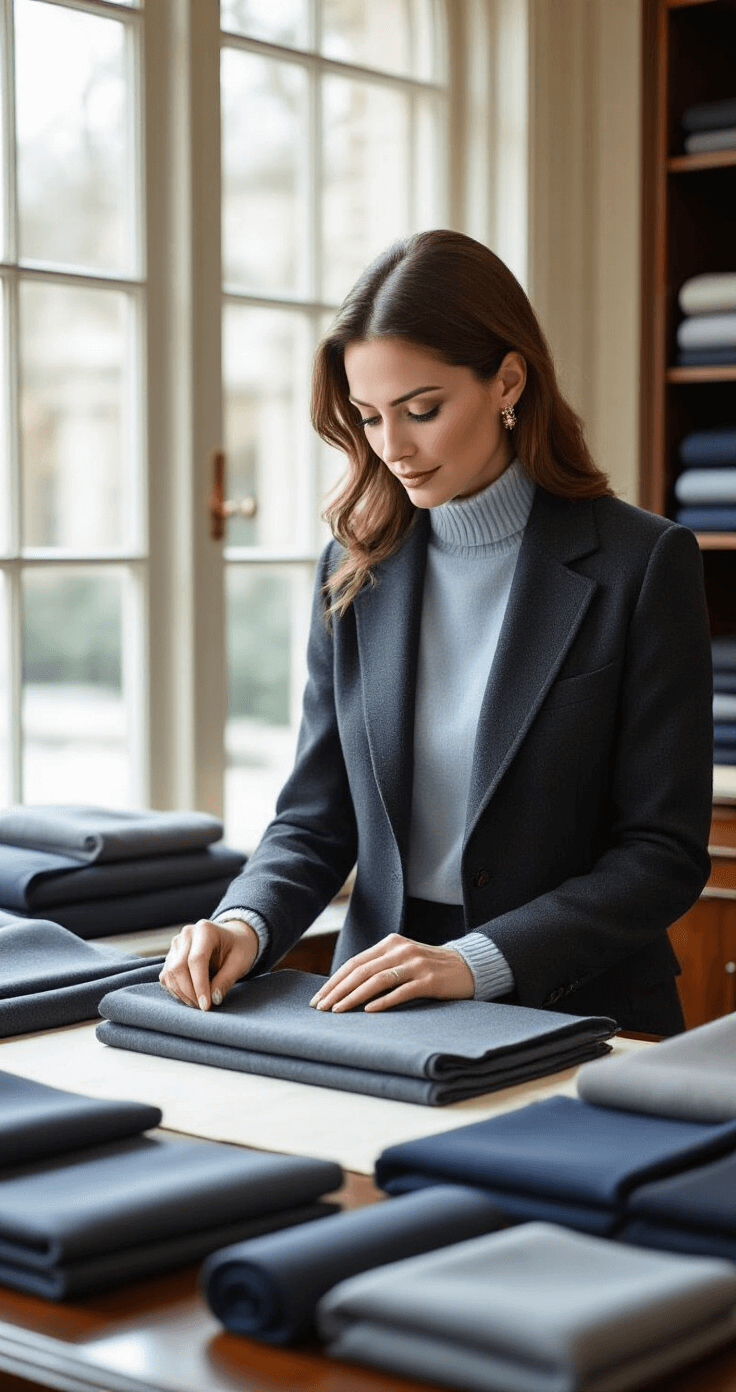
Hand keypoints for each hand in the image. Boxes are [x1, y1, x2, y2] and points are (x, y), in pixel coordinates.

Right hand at [159, 919, 258, 1010]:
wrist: (233, 938)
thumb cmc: (239, 948)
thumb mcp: (240, 962)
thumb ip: (226, 980)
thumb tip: (213, 1000)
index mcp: (205, 929)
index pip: (196, 959)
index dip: (199, 985)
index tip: (206, 1006)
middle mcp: (187, 934)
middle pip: (179, 967)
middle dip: (190, 992)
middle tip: (204, 1007)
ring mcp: (176, 944)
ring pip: (170, 974)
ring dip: (182, 994)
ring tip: (199, 1003)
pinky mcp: (171, 955)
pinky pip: (167, 977)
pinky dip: (176, 990)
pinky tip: (190, 997)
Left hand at [309, 933, 474, 1013]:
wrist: (467, 967)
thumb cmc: (429, 967)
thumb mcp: (402, 959)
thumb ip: (380, 966)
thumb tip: (345, 987)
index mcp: (390, 943)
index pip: (354, 963)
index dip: (334, 981)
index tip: (319, 998)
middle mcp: (400, 949)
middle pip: (361, 970)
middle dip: (337, 990)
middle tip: (321, 1008)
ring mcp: (415, 964)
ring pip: (377, 980)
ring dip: (354, 997)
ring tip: (338, 1011)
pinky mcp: (429, 980)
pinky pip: (401, 991)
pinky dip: (383, 1001)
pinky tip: (368, 1011)